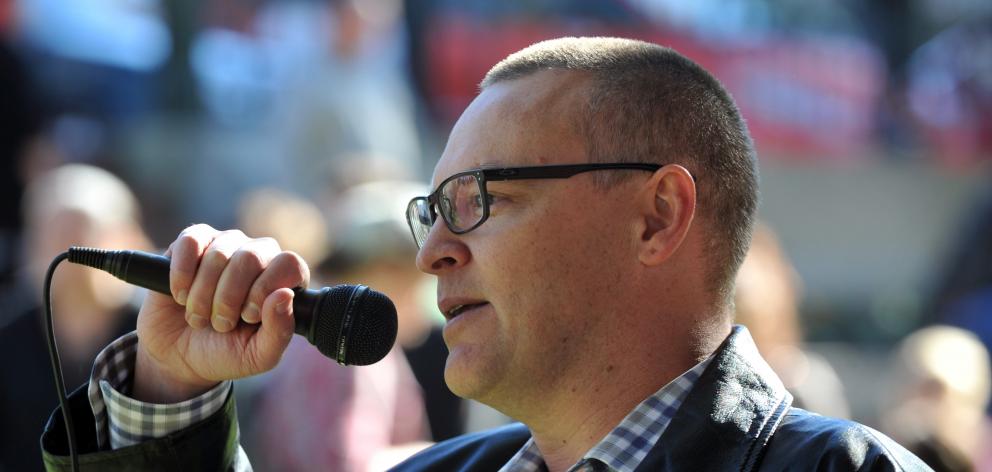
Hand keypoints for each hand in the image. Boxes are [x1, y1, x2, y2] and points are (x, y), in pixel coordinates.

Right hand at [133, 224, 309, 402]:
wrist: (178, 354)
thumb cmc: (225, 352)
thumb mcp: (257, 356)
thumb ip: (279, 331)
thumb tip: (285, 295)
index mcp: (284, 279)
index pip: (289, 264)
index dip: (265, 290)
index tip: (248, 317)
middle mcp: (260, 255)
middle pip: (251, 257)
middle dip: (228, 298)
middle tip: (221, 324)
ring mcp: (227, 243)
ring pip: (218, 254)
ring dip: (202, 296)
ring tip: (199, 316)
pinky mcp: (194, 241)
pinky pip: (190, 242)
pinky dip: (181, 275)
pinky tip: (180, 296)